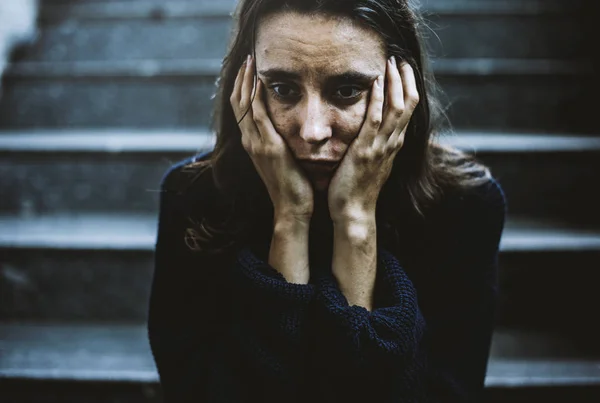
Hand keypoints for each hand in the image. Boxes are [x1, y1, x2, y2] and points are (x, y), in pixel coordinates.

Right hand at [230, 55, 314, 221]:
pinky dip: (256, 96)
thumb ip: (278, 144)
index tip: (247, 70)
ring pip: (244, 105)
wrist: (292, 209)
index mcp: (253, 144)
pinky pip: (258, 115)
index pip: (241, 110)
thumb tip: (285, 130)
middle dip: (241, 79)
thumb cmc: (292, 187)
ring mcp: (257, 144)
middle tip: (247, 59)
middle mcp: (250, 142)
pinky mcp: (269, 147)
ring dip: (246, 82)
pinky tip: (260, 80)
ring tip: (251, 62)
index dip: (242, 88)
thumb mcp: (282, 161)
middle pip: (237, 103)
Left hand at [328, 58, 419, 222]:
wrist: (353, 212)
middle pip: (408, 105)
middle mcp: (392, 144)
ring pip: (396, 109)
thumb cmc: (358, 190)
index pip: (408, 111)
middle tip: (400, 60)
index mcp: (394, 146)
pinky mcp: (365, 151)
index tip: (403, 71)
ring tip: (391, 63)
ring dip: (394, 84)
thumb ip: (377, 147)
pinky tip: (375, 82)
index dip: (408, 89)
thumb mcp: (373, 164)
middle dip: (405, 80)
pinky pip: (374, 120)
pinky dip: (377, 99)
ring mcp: (380, 147)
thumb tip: (376, 135)